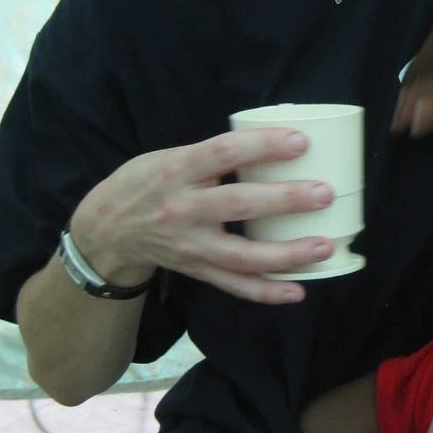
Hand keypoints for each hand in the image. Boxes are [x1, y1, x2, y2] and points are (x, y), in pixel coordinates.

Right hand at [68, 127, 338, 304]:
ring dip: (288, 254)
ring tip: (325, 247)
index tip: (300, 141)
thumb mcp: (170, 157)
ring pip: (243, 255)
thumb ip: (213, 155)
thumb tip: (274, 144)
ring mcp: (191, 246)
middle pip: (240, 204)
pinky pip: (235, 286)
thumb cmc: (147, 184)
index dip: (262, 146)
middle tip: (324, 193)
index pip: (224, 152)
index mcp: (178, 170)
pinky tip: (298, 290)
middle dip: (285, 200)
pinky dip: (267, 291)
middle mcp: (184, 209)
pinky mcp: (196, 271)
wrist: (107, 230)